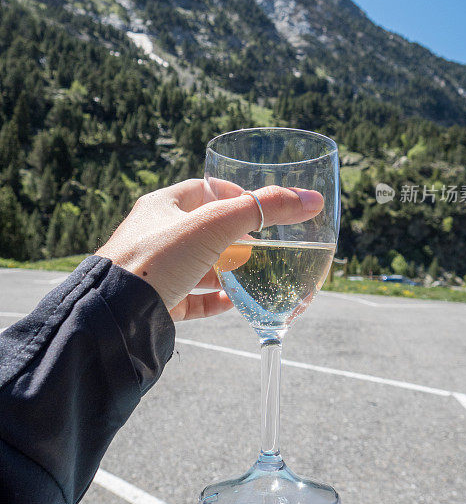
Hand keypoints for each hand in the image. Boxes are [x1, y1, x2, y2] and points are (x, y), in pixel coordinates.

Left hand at [96, 179, 322, 321]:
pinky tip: (234, 303)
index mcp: (163, 206)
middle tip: (265, 245)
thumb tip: (311, 199)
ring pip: (199, 266)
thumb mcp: (215, 226)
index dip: (234, 194)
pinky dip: (214, 300)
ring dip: (227, 270)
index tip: (260, 208)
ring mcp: (155, 271)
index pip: (204, 189)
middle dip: (236, 238)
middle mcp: (156, 236)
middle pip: (205, 230)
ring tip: (256, 274)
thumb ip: (263, 210)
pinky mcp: (157, 302)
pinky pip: (191, 299)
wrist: (116, 314)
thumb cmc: (158, 258)